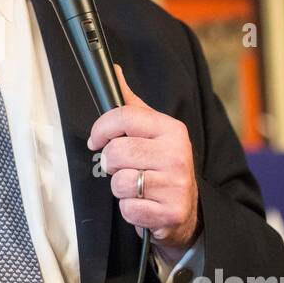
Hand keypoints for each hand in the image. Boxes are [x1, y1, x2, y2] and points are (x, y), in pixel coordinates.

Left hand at [87, 64, 198, 253]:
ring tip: (136, 187)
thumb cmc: (163, 169)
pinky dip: (129, 210)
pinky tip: (143, 205)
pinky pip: (128, 208)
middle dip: (112, 164)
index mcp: (172, 130)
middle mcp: (177, 155)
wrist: (187, 211)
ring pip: (119, 182)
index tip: (96, 140)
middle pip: (117, 152)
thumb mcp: (152, 132)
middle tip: (123, 168)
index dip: (101, 129)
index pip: (124, 117)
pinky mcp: (170, 212)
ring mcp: (176, 185)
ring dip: (120, 189)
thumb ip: (131, 104)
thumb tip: (115, 70)